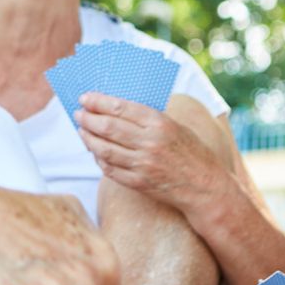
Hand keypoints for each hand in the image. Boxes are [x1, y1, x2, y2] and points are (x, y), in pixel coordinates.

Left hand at [75, 92, 222, 209]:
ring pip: (104, 149)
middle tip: (79, 114)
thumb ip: (149, 118)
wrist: (205, 186)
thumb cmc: (191, 152)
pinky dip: (99, 159)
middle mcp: (149, 143)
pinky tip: (95, 152)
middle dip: (88, 119)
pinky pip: (110, 169)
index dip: (99, 102)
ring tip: (82, 131)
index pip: (121, 108)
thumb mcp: (175, 126)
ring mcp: (143, 165)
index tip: (85, 98)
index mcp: (160, 123)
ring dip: (89, 139)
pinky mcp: (138, 183)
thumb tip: (117, 108)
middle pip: (108, 127)